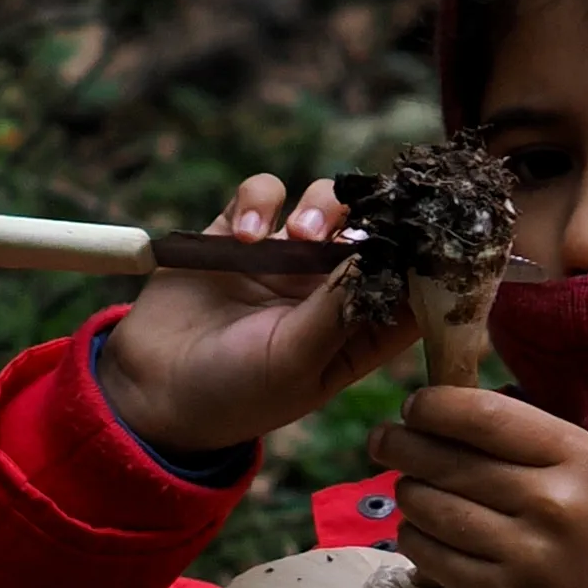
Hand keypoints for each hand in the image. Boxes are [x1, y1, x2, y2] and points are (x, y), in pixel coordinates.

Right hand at [91, 174, 413, 461]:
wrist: (151, 391)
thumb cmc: (235, 394)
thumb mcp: (294, 363)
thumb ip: (337, 308)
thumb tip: (382, 252)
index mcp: (360, 329)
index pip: (414, 284)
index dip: (430, 257)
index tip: (436, 231)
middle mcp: (331, 287)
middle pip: (376, 229)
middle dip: (379, 214)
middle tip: (367, 221)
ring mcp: (286, 256)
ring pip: (327, 202)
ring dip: (324, 206)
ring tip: (301, 233)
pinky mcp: (238, 232)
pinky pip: (264, 193)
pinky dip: (261, 201)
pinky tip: (246, 234)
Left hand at [386, 382, 587, 587]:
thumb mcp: (585, 466)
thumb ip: (522, 436)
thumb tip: (440, 410)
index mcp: (576, 457)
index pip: (484, 414)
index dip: (434, 404)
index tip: (415, 406)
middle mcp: (550, 502)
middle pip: (446, 460)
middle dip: (400, 444)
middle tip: (384, 440)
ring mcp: (523, 554)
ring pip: (429, 506)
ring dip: (408, 492)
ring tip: (412, 486)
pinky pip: (428, 553)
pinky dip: (414, 535)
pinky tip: (422, 527)